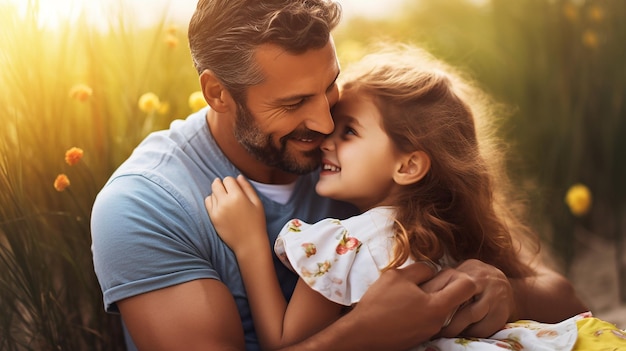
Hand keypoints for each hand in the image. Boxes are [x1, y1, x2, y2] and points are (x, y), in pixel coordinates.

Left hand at [205, 175, 266, 252]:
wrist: (249, 243)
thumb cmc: (256, 222)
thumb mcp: (257, 202)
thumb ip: (247, 187)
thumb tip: (238, 177)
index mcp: (238, 196)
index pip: (228, 179)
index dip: (232, 182)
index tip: (236, 187)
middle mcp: (225, 202)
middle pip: (216, 184)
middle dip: (222, 184)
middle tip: (228, 190)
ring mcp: (217, 210)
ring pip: (212, 193)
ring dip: (217, 193)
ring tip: (226, 200)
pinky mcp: (213, 218)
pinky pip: (207, 202)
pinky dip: (212, 200)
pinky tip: (220, 205)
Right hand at [344, 263, 477, 349]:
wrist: (361, 333)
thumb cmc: (379, 303)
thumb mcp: (398, 276)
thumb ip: (421, 269)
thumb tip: (433, 270)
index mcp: (438, 306)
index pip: (468, 286)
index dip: (460, 274)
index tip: (446, 273)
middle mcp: (439, 322)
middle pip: (456, 298)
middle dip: (445, 287)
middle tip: (424, 282)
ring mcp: (430, 332)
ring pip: (442, 309)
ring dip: (432, 299)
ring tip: (409, 295)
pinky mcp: (420, 338)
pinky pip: (430, 319)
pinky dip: (422, 311)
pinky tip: (404, 308)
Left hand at [425, 259, 513, 337]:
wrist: (511, 290)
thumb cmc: (477, 283)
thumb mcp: (463, 274)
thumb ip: (444, 280)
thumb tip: (417, 292)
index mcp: (466, 270)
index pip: (445, 284)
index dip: (431, 301)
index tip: (419, 313)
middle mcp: (480, 280)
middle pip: (456, 299)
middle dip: (441, 316)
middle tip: (429, 327)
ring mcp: (492, 296)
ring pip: (469, 315)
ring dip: (454, 327)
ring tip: (443, 333)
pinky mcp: (501, 313)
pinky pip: (482, 328)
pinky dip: (469, 334)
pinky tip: (462, 335)